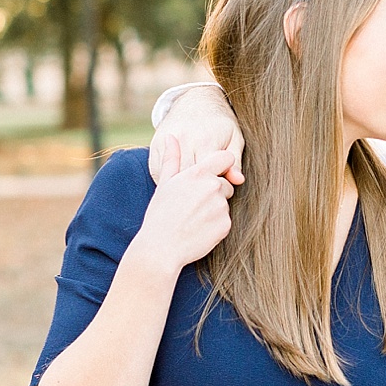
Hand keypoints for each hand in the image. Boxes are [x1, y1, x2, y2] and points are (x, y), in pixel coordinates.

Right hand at [125, 150, 236, 276]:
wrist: (161, 247)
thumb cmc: (160, 214)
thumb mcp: (165, 183)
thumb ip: (172, 158)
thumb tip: (171, 137)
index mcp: (198, 173)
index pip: (226, 158)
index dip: (222, 165)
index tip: (215, 173)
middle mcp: (213, 187)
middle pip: (225, 184)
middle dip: (214, 192)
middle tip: (192, 205)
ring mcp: (221, 206)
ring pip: (224, 203)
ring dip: (214, 209)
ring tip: (192, 218)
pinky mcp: (225, 225)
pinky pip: (225, 221)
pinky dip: (215, 226)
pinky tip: (198, 230)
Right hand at [149, 87, 243, 185]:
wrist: (196, 100)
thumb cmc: (220, 124)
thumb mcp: (234, 139)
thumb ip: (235, 162)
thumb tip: (238, 180)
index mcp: (206, 141)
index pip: (209, 177)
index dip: (214, 187)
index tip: (218, 188)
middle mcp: (185, 141)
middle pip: (188, 179)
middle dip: (196, 190)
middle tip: (204, 192)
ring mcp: (168, 143)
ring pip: (172, 178)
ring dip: (180, 188)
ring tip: (191, 190)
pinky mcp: (155, 146)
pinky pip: (158, 173)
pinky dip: (167, 182)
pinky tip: (177, 184)